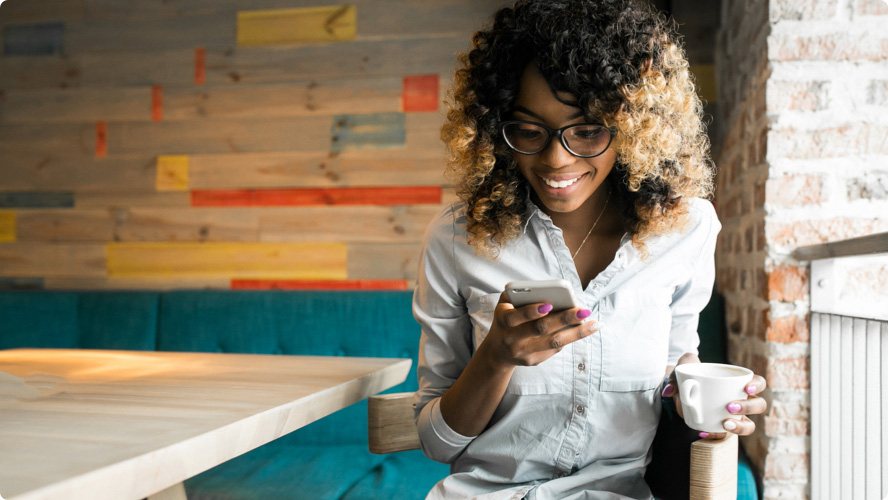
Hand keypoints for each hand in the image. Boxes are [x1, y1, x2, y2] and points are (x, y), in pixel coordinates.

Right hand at [480, 291, 601, 368]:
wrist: (498, 350)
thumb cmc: (507, 317)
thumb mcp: (505, 304)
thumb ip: (519, 294)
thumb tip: (551, 293)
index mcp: (502, 321)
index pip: (515, 317)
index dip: (531, 311)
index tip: (549, 304)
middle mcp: (511, 339)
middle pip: (540, 329)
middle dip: (564, 319)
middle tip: (584, 310)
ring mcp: (523, 353)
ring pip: (553, 343)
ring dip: (576, 333)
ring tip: (594, 323)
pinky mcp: (533, 361)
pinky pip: (555, 349)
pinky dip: (571, 337)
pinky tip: (585, 330)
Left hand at [663, 353, 767, 438]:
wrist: (679, 389)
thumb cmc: (688, 375)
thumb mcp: (682, 369)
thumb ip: (675, 375)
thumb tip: (669, 392)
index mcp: (737, 382)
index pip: (759, 382)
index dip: (757, 385)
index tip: (746, 387)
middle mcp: (741, 400)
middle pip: (759, 405)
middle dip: (748, 407)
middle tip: (729, 406)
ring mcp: (734, 416)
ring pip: (749, 426)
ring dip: (741, 427)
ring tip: (725, 424)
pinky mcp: (721, 428)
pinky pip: (725, 436)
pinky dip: (716, 435)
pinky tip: (704, 432)